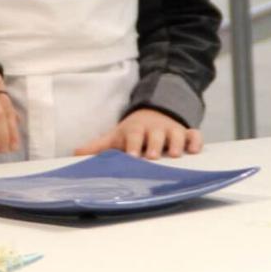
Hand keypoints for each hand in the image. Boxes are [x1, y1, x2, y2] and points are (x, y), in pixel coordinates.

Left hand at [74, 108, 202, 159]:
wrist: (152, 114)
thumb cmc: (132, 132)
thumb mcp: (115, 137)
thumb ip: (97, 147)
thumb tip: (74, 154)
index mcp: (135, 130)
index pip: (133, 135)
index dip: (132, 145)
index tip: (131, 156)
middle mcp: (154, 129)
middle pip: (155, 134)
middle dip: (154, 144)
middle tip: (152, 156)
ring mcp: (171, 130)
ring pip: (175, 134)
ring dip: (176, 143)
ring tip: (174, 155)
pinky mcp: (186, 133)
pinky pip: (194, 134)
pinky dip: (195, 140)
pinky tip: (195, 149)